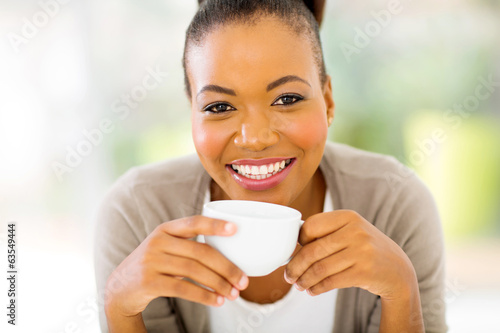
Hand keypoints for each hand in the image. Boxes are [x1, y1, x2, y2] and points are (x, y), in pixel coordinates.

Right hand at [104, 216, 248, 318]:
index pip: (193, 222)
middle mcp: (157, 242)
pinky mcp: (148, 282)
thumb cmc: (154, 266)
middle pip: (200, 252)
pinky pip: (183, 288)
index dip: (215, 225)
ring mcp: (151, 261)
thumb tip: (230, 256)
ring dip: (218, 284)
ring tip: (234, 294)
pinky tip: (217, 301)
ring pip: (194, 271)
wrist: (119, 288)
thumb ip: (189, 246)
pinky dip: (204, 296)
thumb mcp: (166, 248)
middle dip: (226, 267)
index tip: (235, 229)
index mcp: (165, 229)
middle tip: (244, 281)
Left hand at [283, 210, 417, 300]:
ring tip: (298, 285)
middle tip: (288, 275)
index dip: (299, 240)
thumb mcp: (352, 231)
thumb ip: (328, 232)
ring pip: (320, 268)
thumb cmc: (365, 249)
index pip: (311, 226)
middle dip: (295, 266)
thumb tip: (293, 243)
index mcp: (348, 216)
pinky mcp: (364, 272)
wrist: (398, 269)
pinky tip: (312, 290)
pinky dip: (317, 288)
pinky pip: (331, 281)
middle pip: (313, 250)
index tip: (294, 251)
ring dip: (304, 280)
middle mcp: (355, 231)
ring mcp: (361, 252)